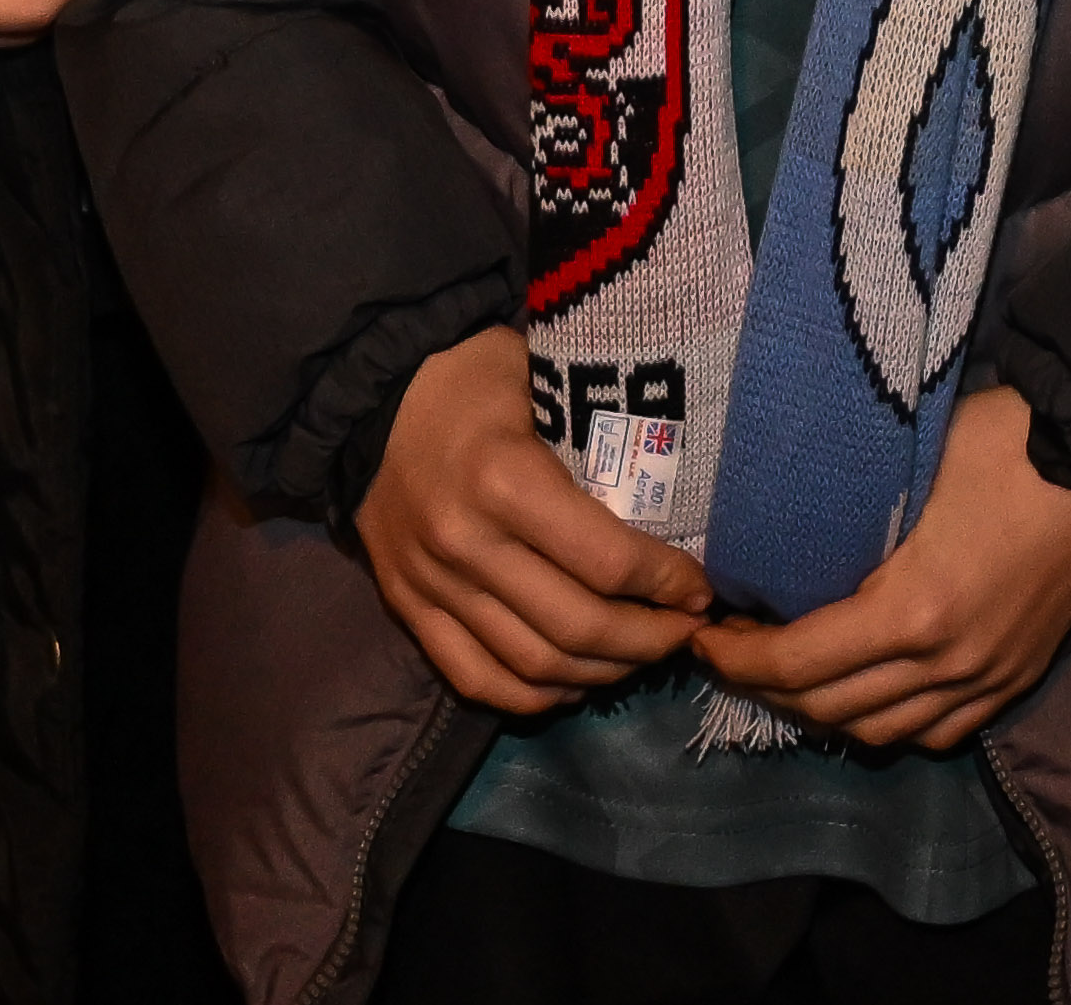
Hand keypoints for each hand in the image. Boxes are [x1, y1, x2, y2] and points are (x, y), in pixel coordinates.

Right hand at [360, 328, 712, 714]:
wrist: (369, 397)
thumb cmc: (473, 376)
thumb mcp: (544, 376)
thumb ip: (604, 433)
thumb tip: (684, 486)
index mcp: (505, 480)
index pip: (606, 561)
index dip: (666, 585)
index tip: (701, 589)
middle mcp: (466, 544)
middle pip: (577, 628)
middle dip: (649, 640)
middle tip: (685, 632)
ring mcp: (432, 586)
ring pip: (534, 666)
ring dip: (603, 673)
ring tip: (644, 655)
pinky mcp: (408, 611)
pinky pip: (477, 680)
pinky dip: (536, 696)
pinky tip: (579, 680)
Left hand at [690, 386, 1070, 753]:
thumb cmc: (1004, 443)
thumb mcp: (909, 466)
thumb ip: (848, 520)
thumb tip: (782, 537)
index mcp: (913, 610)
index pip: (798, 662)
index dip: (738, 657)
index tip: (703, 634)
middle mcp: (946, 663)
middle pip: (827, 707)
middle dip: (764, 686)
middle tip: (729, 652)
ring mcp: (986, 680)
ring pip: (878, 732)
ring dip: (820, 712)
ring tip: (786, 676)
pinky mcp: (1015, 680)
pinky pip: (935, 732)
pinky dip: (886, 724)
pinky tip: (861, 695)